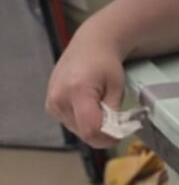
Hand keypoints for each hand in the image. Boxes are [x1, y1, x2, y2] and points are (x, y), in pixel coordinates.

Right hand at [46, 30, 124, 147]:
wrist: (90, 46)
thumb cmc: (105, 63)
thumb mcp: (117, 88)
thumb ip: (114, 113)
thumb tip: (113, 133)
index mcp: (77, 91)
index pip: (90, 131)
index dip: (108, 138)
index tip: (120, 135)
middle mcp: (59, 98)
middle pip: (84, 133)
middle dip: (103, 133)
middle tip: (115, 120)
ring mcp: (52, 103)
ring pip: (78, 131)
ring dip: (93, 127)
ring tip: (102, 108)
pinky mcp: (51, 106)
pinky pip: (71, 124)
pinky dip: (84, 121)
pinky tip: (90, 107)